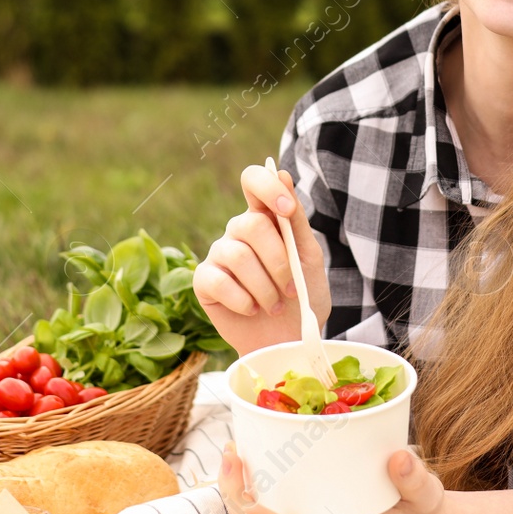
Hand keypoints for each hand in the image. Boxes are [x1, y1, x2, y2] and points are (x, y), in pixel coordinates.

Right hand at [193, 165, 329, 355]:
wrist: (289, 341)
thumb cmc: (302, 298)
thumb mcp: (309, 257)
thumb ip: (295, 219)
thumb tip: (282, 172)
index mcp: (265, 217)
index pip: (253, 180)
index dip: (267, 187)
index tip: (286, 210)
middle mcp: (238, 231)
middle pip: (250, 224)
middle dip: (278, 260)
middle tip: (291, 289)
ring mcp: (218, 254)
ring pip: (238, 255)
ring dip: (265, 287)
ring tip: (275, 306)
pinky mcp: (203, 281)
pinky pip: (218, 281)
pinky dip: (243, 300)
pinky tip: (252, 310)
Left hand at [218, 440, 445, 513]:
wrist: (416, 512)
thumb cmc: (416, 507)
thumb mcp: (424, 495)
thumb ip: (414, 480)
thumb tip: (399, 458)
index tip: (252, 508)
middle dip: (236, 494)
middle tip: (232, 453)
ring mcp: (304, 508)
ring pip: (255, 508)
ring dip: (236, 483)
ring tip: (232, 447)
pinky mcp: (303, 492)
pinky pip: (267, 489)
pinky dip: (251, 472)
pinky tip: (248, 445)